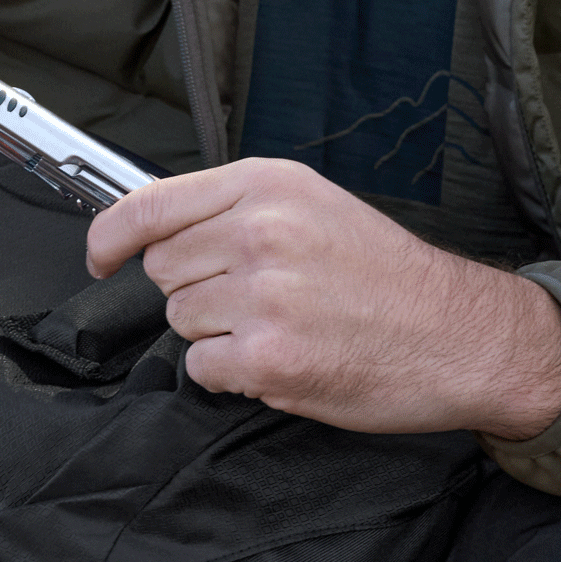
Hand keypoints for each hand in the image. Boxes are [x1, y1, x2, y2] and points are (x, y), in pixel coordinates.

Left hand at [85, 159, 560, 437]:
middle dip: (196, 290)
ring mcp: (262, 296)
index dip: (111, 237)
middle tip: (258, 300)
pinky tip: (283, 361)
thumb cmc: (390, 277)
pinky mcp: (268, 358)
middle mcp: (260, 232)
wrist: (460, 335)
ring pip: (181, 321)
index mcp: (269, 186)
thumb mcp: (317, 207)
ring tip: (283, 328)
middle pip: (163, 269)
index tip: (100, 256)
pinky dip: (233, 375)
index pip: (149, 205)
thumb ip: (239, 208)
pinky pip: (204, 369)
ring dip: (218, 335)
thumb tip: (158, 231)